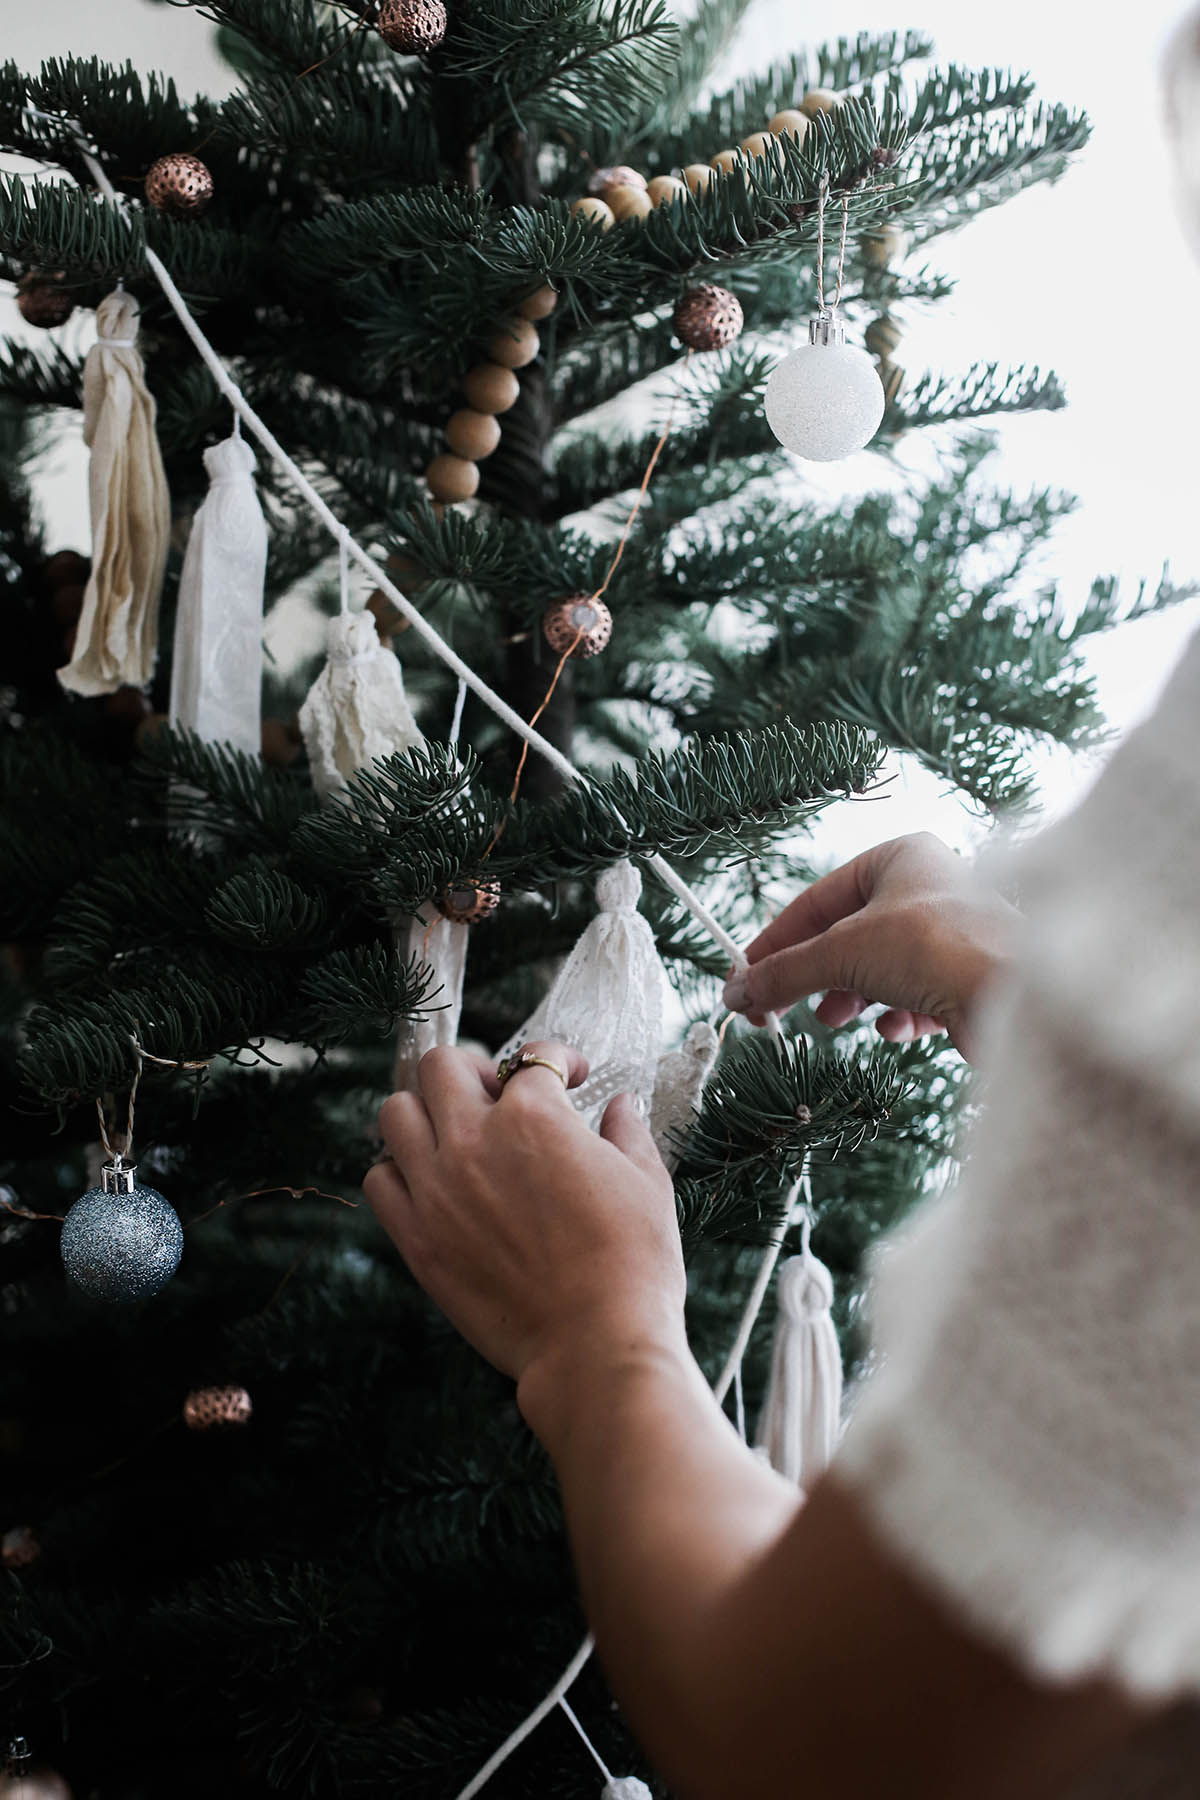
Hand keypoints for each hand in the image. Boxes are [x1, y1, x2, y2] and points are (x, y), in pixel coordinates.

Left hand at [363, 1041, 686, 1393]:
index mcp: (534, 1116)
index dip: (560, 1061)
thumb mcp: (646, 1183)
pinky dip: (399, 1173)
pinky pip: (378, 1181)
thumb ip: (627, 1132)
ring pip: (395, 1112)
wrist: (595, 1343)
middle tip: (500, 1096)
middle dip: (476, 1070)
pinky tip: (432, 1185)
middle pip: (442, 1065)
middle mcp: (474, 1140)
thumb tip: (620, 1105)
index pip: (533, 1058)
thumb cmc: (633, 1263)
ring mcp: (436, 1188)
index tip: (571, 1078)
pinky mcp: (416, 1238)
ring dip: (425, 1113)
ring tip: (456, 1135)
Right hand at [723, 833, 1017, 1060]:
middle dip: (815, 976)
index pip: (817, 900)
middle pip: (847, 937)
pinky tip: (894, 1029)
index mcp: (899, 858)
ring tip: (834, 1020)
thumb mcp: (841, 953)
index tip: (744, 979)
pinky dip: (898, 1015)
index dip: (775, 942)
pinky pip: (917, 995)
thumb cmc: (934, 948)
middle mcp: (930, 888)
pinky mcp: (969, 978)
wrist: (1016, 995)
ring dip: (852, 998)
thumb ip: (785, 972)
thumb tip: (736, 993)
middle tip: (778, 1011)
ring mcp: (952, 934)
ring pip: (880, 969)